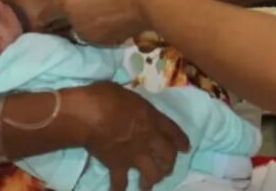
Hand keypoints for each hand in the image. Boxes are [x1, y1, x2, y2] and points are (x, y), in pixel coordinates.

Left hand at [35, 0, 168, 44]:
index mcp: (68, 5)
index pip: (46, 13)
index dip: (42, 13)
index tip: (40, 14)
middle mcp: (75, 24)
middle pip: (60, 24)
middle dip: (59, 20)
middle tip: (64, 12)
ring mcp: (91, 36)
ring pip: (79, 30)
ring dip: (79, 24)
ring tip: (90, 14)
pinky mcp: (107, 43)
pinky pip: (95, 35)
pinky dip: (96, 29)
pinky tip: (106, 19)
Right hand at [64, 82, 189, 190]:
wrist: (89, 114)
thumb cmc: (105, 96)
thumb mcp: (127, 94)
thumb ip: (135, 105)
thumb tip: (130, 104)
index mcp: (152, 119)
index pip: (174, 132)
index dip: (181, 141)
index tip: (186, 149)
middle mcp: (149, 139)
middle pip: (168, 157)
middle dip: (169, 165)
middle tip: (166, 170)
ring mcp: (135, 155)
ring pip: (153, 174)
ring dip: (151, 181)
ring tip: (146, 184)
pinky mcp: (118, 165)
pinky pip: (121, 183)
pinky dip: (119, 189)